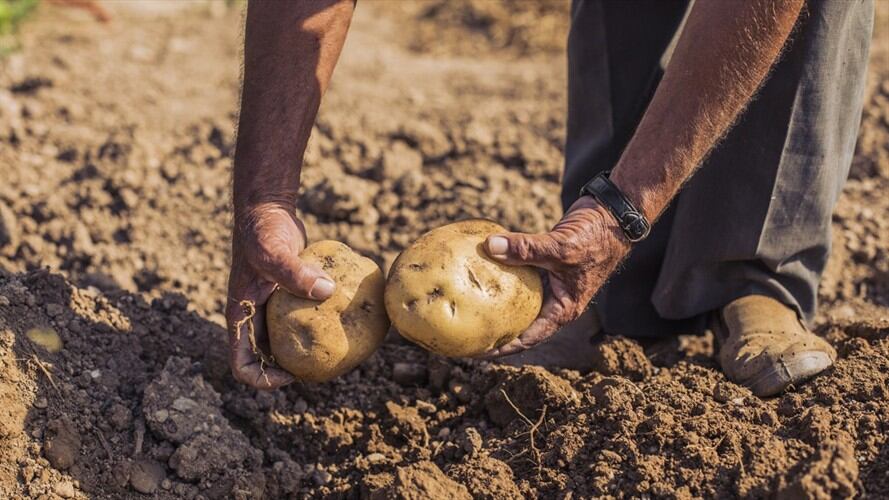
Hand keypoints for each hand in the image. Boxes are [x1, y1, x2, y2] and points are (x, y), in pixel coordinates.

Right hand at [225, 203, 335, 388]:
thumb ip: (295, 273)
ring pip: (287, 340)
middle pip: (268, 358)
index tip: (290, 375)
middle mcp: (254, 316)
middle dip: (290, 370)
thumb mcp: (273, 253)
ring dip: (305, 349)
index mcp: (241, 316)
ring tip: (336, 351)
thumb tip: (328, 291)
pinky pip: (303, 318)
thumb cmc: (262, 232)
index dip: (262, 378)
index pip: (242, 363)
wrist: (267, 210)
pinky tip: (345, 321)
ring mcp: (272, 307)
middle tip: (322, 369)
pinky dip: (319, 323)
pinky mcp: (290, 295)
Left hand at [480, 196, 629, 357]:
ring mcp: (549, 284)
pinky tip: (478, 271)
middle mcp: (554, 301)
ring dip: (495, 303)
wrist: (611, 214)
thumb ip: (526, 249)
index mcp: (563, 309)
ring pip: (517, 299)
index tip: (478, 352)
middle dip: (494, 330)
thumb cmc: (595, 238)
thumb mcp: (560, 247)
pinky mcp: (543, 265)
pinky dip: (501, 274)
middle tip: (465, 333)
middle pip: (519, 323)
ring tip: (466, 307)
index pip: (528, 338)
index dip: (503, 347)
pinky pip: (517, 275)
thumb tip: (490, 246)